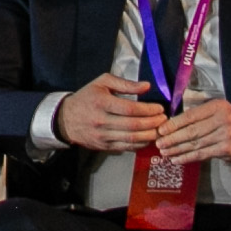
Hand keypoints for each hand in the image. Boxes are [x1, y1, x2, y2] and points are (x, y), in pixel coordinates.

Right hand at [55, 73, 171, 154]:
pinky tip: (148, 138)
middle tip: (164, 119)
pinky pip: (127, 147)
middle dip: (153, 123)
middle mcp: (102, 121)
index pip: (130, 109)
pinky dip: (140, 144)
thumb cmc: (87, 97)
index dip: (148, 110)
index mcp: (102, 102)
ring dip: (149, 135)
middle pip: (133, 125)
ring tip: (160, 129)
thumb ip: (125, 83)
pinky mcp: (105, 146)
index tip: (159, 108)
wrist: (66, 118)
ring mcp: (103, 136)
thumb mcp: (102, 82)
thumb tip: (147, 86)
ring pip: (131, 139)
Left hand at [153, 98, 230, 164]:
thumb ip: (200, 113)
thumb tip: (174, 122)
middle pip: (192, 131)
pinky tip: (177, 159)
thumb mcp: (220, 109)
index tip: (161, 129)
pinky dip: (188, 157)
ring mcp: (224, 136)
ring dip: (177, 150)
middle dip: (172, 138)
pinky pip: (202, 154)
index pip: (191, 116)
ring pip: (195, 144)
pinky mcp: (225, 150)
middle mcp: (221, 120)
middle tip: (159, 143)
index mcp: (217, 107)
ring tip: (165, 152)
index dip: (174, 124)